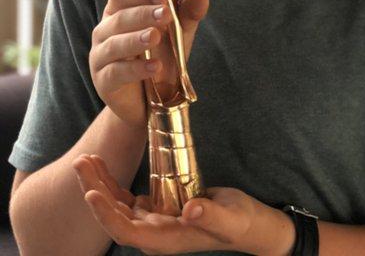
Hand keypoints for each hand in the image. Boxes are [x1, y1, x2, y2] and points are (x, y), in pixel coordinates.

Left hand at [73, 154, 295, 254]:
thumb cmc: (241, 221)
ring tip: (86, 159)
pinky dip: (114, 183)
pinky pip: (128, 199)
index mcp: (166, 241)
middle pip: (115, 217)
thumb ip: (211, 214)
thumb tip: (190, 209)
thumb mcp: (231, 217)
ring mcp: (155, 222)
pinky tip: (106, 165)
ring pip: (118, 206)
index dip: (106, 214)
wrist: (249, 223)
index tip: (90, 192)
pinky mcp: (158, 209)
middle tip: (81, 161)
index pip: (127, 231)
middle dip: (94, 190)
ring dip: (100, 184)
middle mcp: (155, 234)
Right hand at [89, 0, 208, 128]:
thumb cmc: (161, 58)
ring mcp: (100, 57)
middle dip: (143, 14)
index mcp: (119, 12)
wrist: (151, 101)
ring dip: (136, 39)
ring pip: (113, 44)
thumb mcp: (178, 35)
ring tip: (156, 37)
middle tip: (165, 14)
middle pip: (119, 17)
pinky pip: (116, 72)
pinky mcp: (103, 81)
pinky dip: (136, 69)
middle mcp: (104, 31)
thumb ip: (187, 15)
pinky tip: (154, 67)